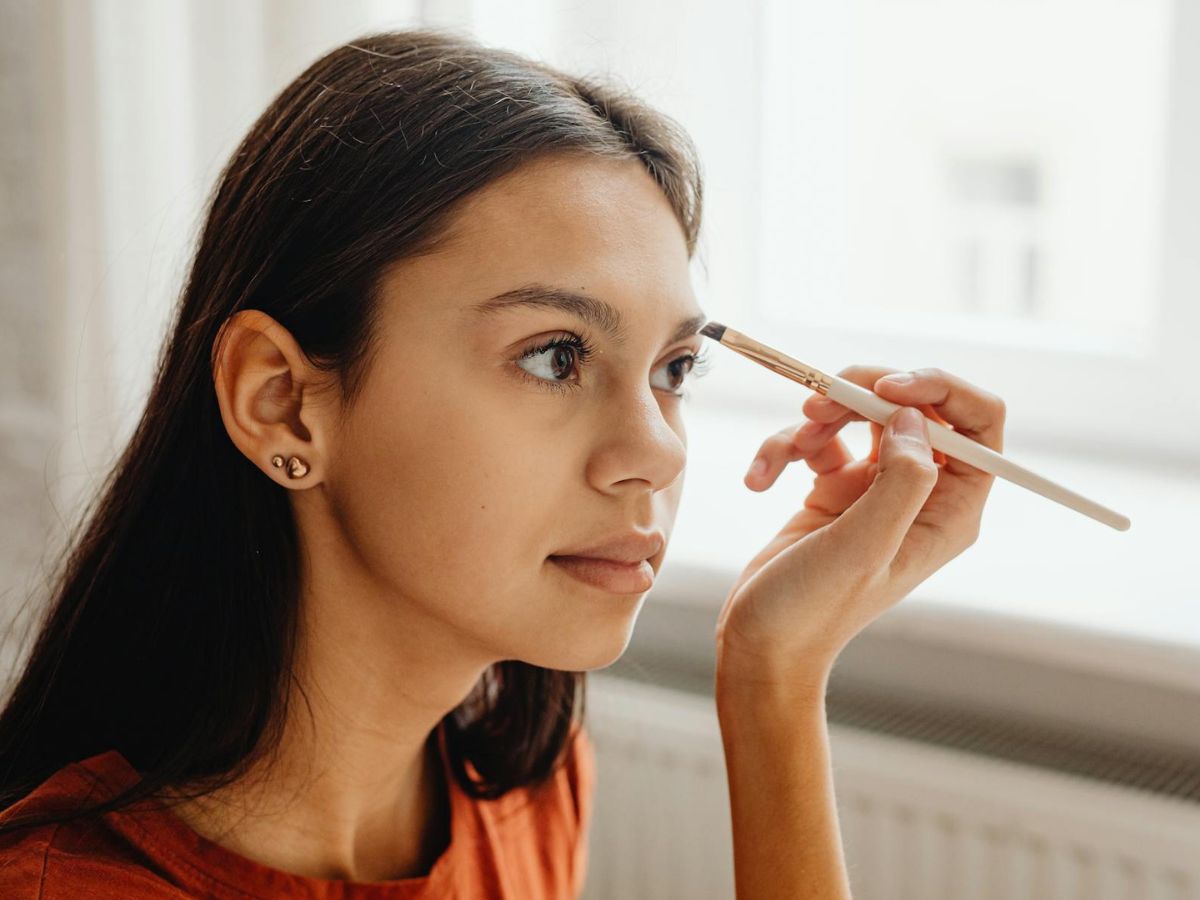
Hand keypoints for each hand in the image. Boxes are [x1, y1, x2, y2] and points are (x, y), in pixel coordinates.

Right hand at [714, 366, 1005, 694]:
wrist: (763, 643)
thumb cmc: (814, 611)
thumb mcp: (862, 548)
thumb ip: (901, 482)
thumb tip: (914, 419)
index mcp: (949, 510)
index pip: (977, 423)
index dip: (939, 389)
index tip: (885, 386)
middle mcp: (920, 493)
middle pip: (912, 406)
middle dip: (862, 395)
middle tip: (819, 403)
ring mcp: (876, 489)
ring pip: (859, 415)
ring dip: (816, 421)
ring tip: (786, 452)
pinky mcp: (834, 488)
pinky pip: (816, 441)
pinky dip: (783, 449)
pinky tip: (760, 480)